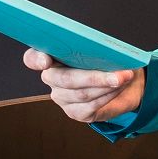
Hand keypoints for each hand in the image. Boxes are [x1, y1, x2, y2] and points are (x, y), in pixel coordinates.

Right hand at [27, 48, 141, 123]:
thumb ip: (92, 46)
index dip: (36, 59)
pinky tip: (119, 88)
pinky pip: (91, 106)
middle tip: (117, 74)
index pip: (32, 58)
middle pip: (64, 79)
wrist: (125, 82)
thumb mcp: (100, 48)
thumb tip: (101, 47)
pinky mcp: (75, 113)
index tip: (46, 61)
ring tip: (125, 78)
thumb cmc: (108, 60)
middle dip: (93, 77)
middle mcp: (52, 78)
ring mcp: (62, 98)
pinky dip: (108, 95)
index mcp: (51, 57)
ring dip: (106, 86)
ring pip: (81, 94)